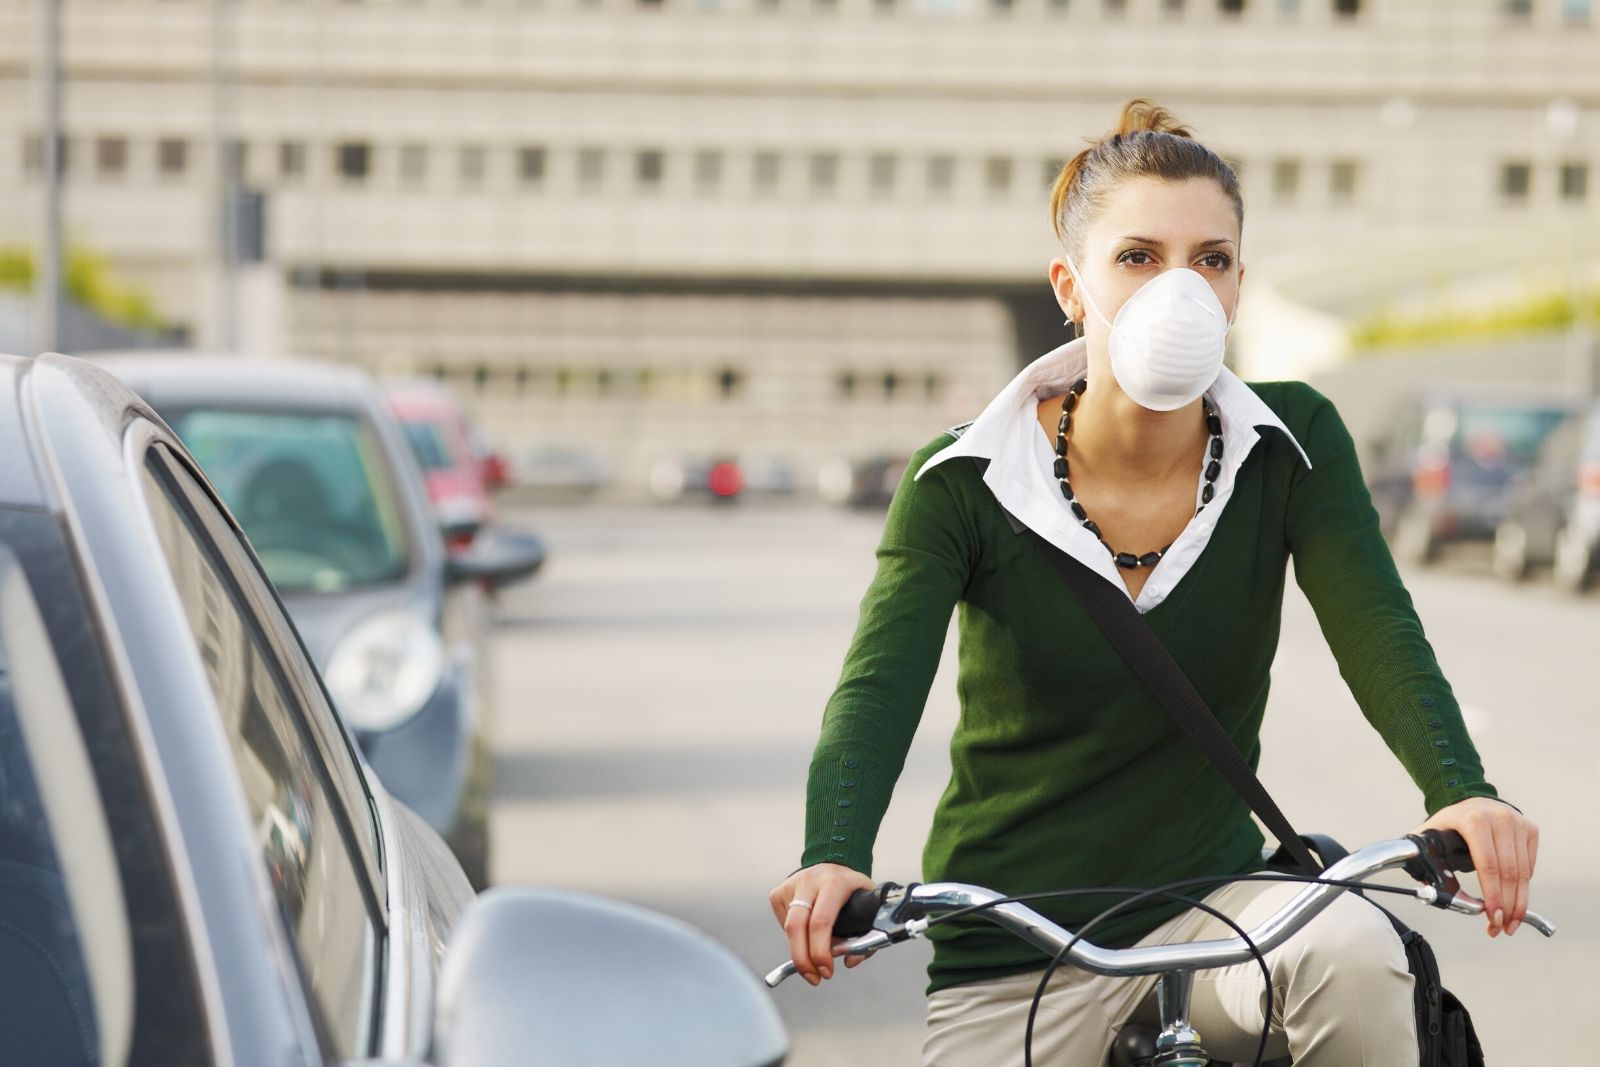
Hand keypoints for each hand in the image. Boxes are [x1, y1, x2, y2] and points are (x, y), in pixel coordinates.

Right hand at [769, 863, 875, 985]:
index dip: (820, 951)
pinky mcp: (778, 892)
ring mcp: (791, 885)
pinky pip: (783, 924)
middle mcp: (810, 881)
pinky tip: (806, 934)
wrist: (834, 861)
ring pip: (788, 929)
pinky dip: (794, 937)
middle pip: (796, 927)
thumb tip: (849, 961)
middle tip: (814, 978)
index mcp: (834, 883)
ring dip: (798, 953)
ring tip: (812, 965)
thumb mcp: (869, 908)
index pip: (821, 922)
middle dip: (803, 960)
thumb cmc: (853, 891)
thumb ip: (865, 938)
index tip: (828, 971)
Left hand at [1415, 797, 1538, 937]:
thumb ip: (1427, 860)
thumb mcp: (1431, 835)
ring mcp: (1518, 823)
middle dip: (1507, 905)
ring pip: (1523, 873)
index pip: (1488, 866)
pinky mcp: (1530, 830)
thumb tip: (1431, 892)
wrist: (1471, 800)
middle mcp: (1499, 820)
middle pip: (1509, 873)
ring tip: (1510, 922)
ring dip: (1519, 902)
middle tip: (1502, 927)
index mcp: (1473, 821)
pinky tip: (1514, 899)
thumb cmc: (1450, 823)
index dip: (1493, 895)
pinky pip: (1529, 865)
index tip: (1493, 917)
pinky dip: (1523, 886)